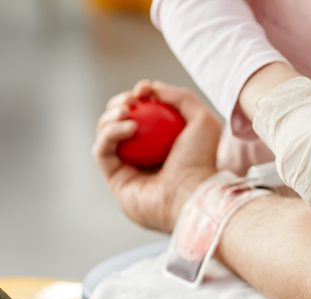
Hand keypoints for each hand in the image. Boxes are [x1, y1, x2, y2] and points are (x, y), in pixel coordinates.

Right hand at [93, 80, 219, 232]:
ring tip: (128, 112)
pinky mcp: (115, 181)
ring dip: (111, 117)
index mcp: (165, 144)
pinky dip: (110, 134)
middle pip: (119, 123)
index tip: (143, 89)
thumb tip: (149, 87)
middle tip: (130, 100)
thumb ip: (180, 97)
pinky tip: (129, 127)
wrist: (193, 194)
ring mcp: (129, 169)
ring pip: (106, 134)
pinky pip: (102, 151)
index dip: (138, 98)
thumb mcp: (202, 120)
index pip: (143, 115)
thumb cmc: (203, 159)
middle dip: (119, 105)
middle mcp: (146, 157)